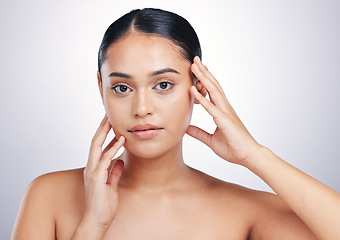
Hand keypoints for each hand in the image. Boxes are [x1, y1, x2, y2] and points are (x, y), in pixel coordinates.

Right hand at [82, 115, 124, 232]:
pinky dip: (113, 148)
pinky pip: (105, 159)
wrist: (96, 222)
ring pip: (96, 147)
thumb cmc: (103, 206)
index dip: (104, 134)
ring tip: (113, 121)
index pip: (98, 147)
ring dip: (105, 133)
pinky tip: (121, 140)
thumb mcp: (112, 186)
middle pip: (95, 142)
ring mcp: (92, 172)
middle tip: (108, 115)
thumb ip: (114, 173)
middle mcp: (91, 168)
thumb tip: (119, 161)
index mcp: (94, 169)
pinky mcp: (96, 179)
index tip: (111, 123)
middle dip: (102, 128)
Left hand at [186, 56, 261, 164]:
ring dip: (203, 78)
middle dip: (203, 72)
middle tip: (195, 60)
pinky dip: (201, 98)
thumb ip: (199, 133)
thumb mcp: (211, 140)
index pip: (212, 92)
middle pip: (213, 86)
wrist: (248, 156)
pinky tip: (193, 90)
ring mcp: (225, 113)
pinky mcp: (225, 121)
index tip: (196, 70)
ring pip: (213, 91)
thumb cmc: (233, 148)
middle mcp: (224, 108)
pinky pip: (211, 107)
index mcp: (221, 111)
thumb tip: (186, 128)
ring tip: (194, 67)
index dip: (204, 80)